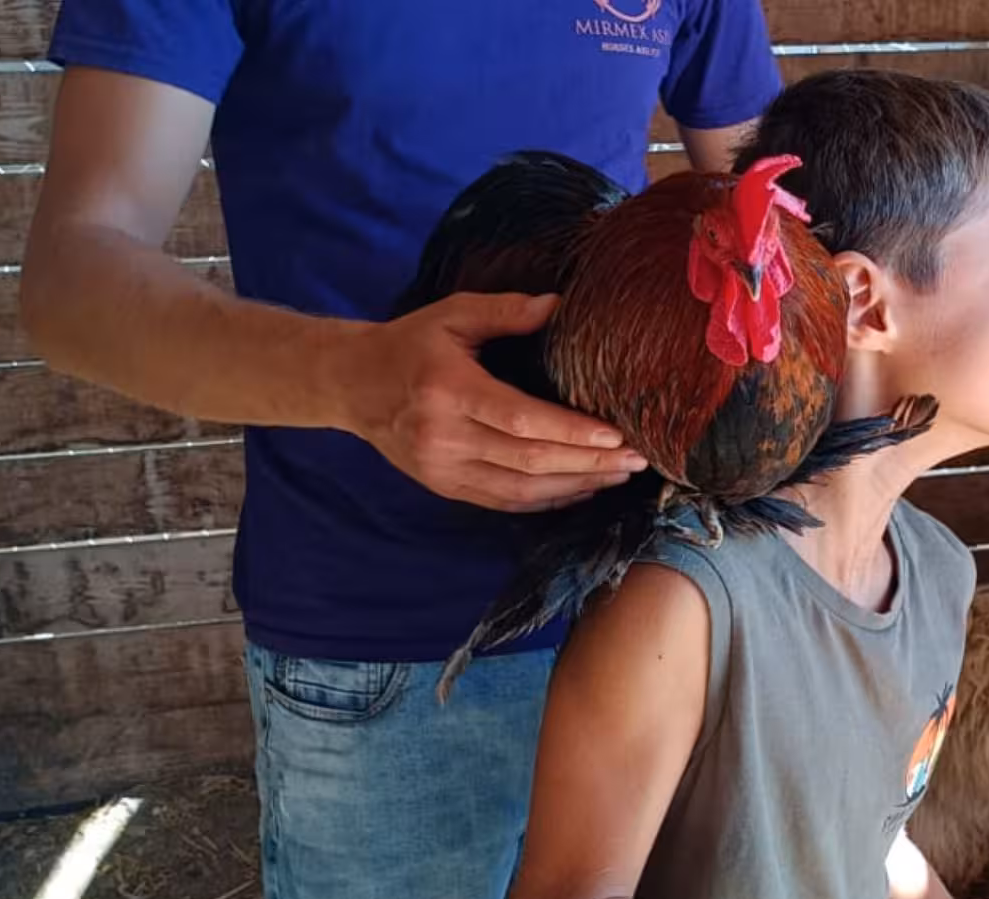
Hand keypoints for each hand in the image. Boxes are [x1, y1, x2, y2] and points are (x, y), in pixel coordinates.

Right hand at [341, 291, 647, 511]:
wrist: (352, 385)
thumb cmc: (409, 344)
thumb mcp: (451, 314)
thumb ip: (505, 310)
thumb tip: (559, 305)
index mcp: (448, 389)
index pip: (521, 419)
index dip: (572, 431)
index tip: (616, 435)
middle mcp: (444, 436)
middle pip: (529, 460)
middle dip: (589, 462)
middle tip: (636, 459)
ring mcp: (443, 468)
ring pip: (521, 490)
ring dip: (576, 486)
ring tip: (618, 476)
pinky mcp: (445, 487)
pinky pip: (504, 502)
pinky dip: (547, 500)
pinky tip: (580, 489)